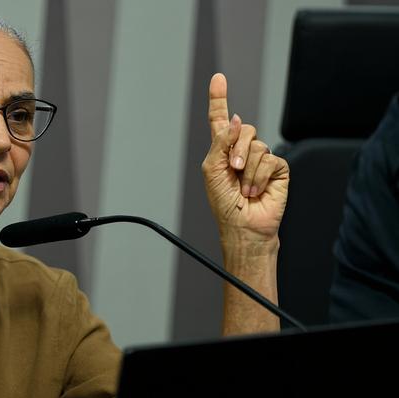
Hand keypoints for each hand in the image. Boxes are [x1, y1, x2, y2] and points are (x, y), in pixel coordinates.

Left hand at [202, 73, 288, 242]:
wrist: (243, 226)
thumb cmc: (224, 202)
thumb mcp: (212, 169)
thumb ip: (221, 142)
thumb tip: (237, 121)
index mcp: (223, 148)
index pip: (221, 118)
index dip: (219, 98)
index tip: (218, 78)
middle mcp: (243, 150)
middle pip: (245, 128)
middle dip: (237, 148)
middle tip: (233, 169)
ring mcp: (261, 158)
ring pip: (258, 144)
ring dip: (247, 168)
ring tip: (243, 187)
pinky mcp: (278, 168)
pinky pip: (270, 159)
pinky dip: (259, 176)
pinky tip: (255, 190)